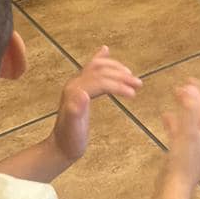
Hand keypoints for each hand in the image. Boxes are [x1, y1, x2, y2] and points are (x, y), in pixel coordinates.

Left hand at [51, 46, 141, 165]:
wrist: (60, 148)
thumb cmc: (70, 141)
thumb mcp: (74, 130)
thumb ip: (75, 112)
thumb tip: (83, 94)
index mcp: (74, 91)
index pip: (100, 81)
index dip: (117, 85)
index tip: (133, 94)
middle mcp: (75, 83)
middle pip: (100, 71)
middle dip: (120, 75)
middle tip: (138, 83)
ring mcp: (76, 84)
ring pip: (97, 67)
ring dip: (115, 68)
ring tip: (131, 75)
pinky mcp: (80, 87)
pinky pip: (91, 68)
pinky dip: (100, 59)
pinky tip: (105, 50)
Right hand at [162, 79, 199, 187]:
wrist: (174, 189)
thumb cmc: (184, 163)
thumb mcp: (188, 132)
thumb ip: (190, 110)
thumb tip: (192, 89)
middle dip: (198, 98)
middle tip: (188, 82)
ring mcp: (197, 147)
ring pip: (194, 121)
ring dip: (187, 107)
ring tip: (177, 94)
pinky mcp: (186, 153)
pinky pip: (183, 131)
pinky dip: (177, 121)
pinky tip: (166, 116)